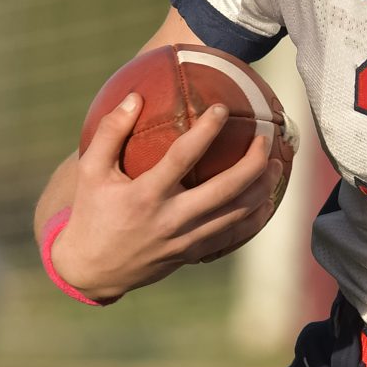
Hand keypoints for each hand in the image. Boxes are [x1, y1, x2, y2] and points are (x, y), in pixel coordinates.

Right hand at [52, 94, 285, 299]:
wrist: (91, 269)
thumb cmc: (91, 213)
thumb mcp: (90, 171)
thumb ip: (110, 133)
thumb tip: (134, 97)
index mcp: (145, 195)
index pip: (182, 157)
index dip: (206, 131)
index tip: (222, 109)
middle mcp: (171, 219)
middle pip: (226, 190)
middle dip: (253, 163)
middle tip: (266, 139)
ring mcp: (185, 240)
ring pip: (237, 214)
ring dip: (262, 188)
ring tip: (277, 164)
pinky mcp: (193, 254)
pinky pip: (233, 236)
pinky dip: (255, 218)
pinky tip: (267, 199)